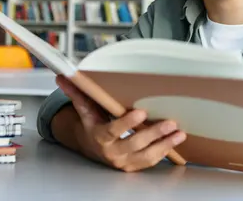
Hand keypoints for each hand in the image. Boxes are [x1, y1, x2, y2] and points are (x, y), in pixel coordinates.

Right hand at [56, 75, 186, 171]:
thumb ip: (76, 92)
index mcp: (99, 136)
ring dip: (164, 145)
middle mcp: (112, 151)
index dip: (127, 123)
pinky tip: (175, 141)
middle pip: (134, 144)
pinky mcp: (134, 166)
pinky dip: (165, 152)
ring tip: (178, 132)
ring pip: (146, 156)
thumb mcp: (84, 109)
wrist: (92, 146)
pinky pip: (150, 162)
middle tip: (170, 122)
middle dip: (153, 134)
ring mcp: (124, 161)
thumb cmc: (92, 124)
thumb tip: (63, 76)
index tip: (141, 112)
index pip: (113, 131)